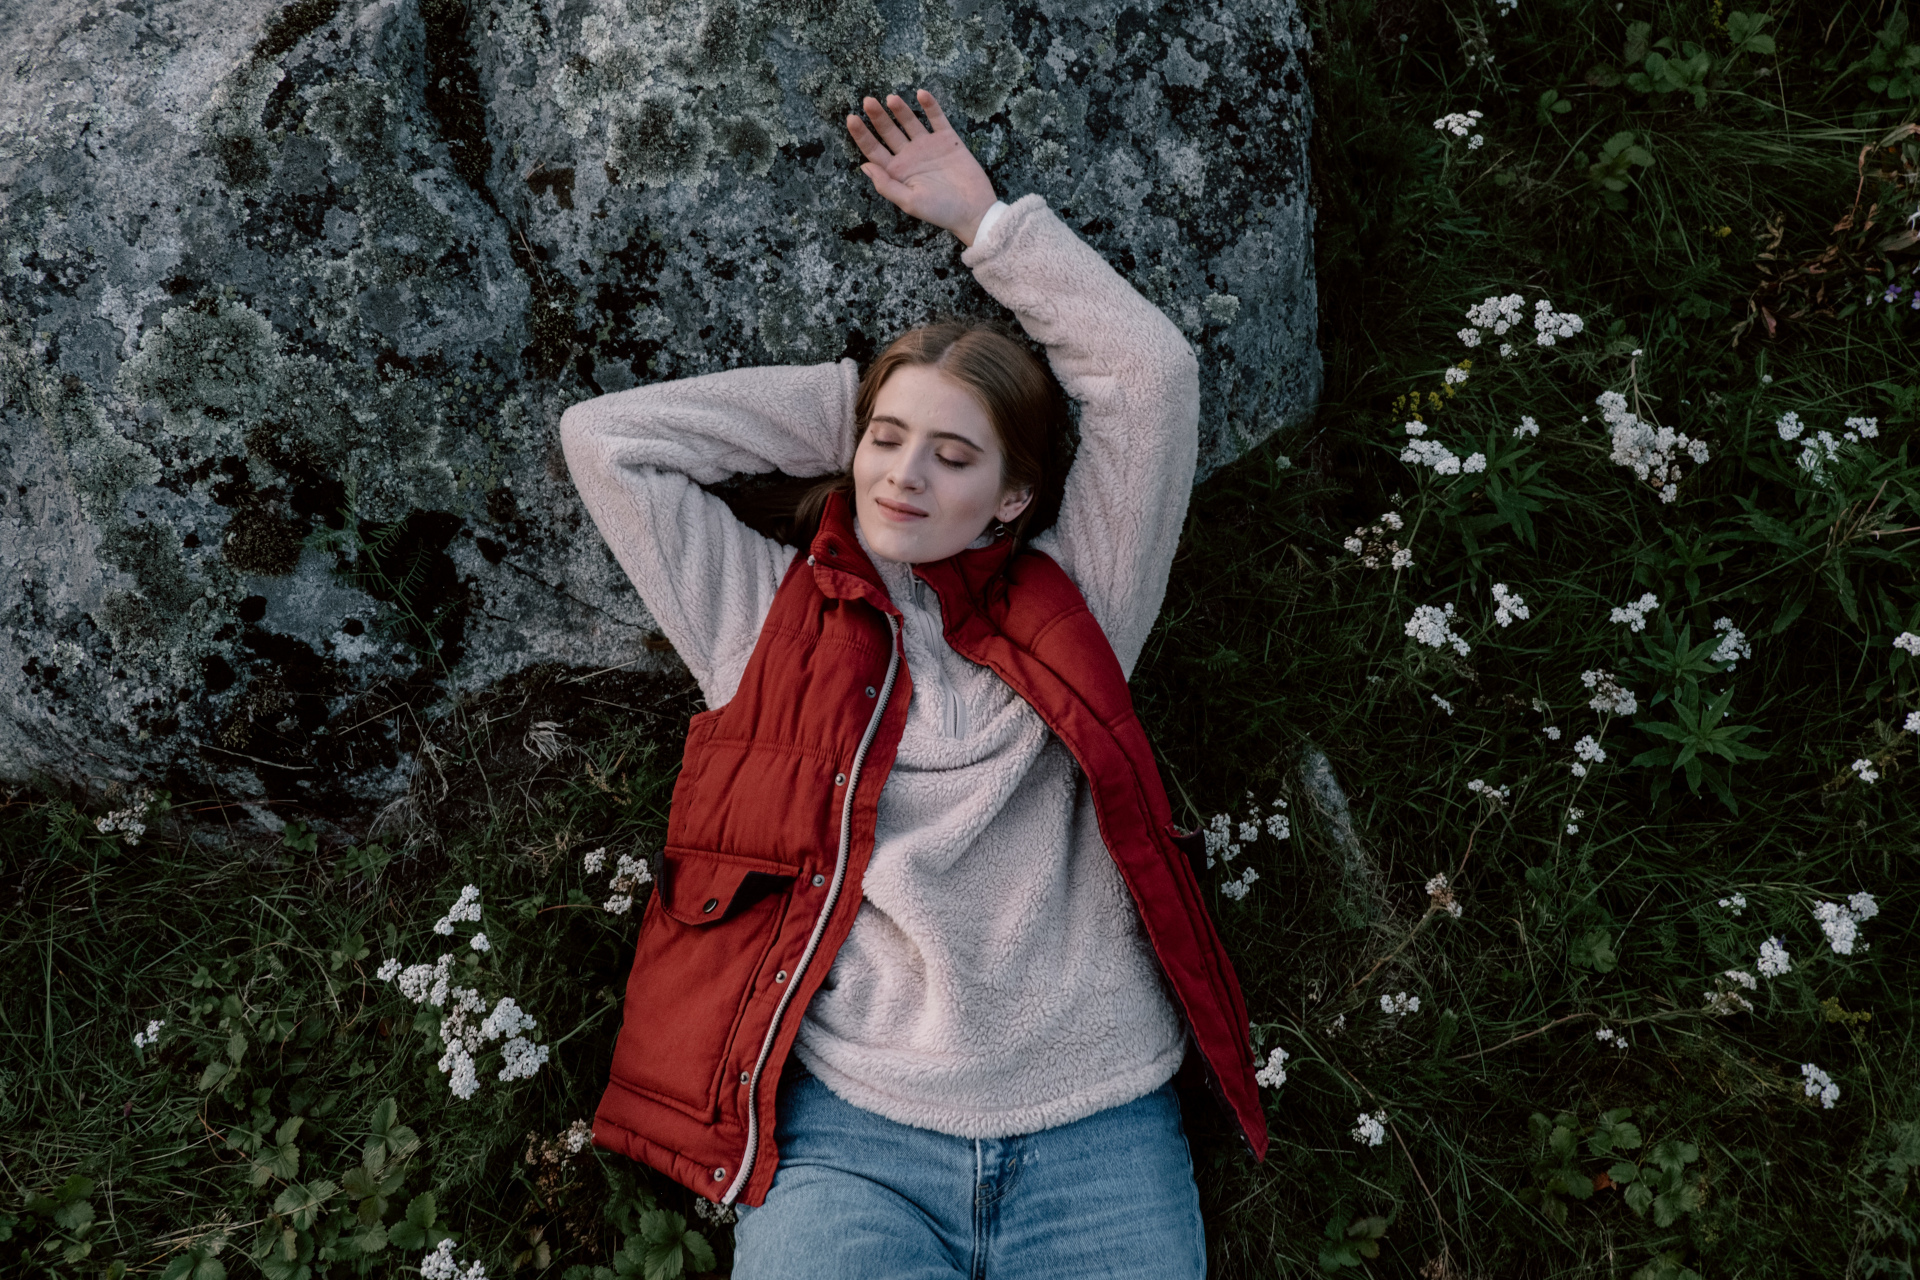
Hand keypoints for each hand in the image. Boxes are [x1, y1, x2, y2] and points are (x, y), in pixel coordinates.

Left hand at [845, 90, 998, 246]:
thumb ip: (886, 185)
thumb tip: (864, 166)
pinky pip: (937, 118)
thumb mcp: (909, 202)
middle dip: (877, 117)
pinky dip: (930, 106)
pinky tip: (922, 94)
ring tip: (891, 98)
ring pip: (910, 122)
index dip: (862, 135)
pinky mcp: (948, 140)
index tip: (851, 119)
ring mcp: (928, 146)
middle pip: (888, 132)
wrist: (975, 210)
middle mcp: (910, 156)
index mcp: (897, 172)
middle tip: (867, 101)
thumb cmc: (941, 211)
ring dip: (900, 109)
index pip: (874, 150)